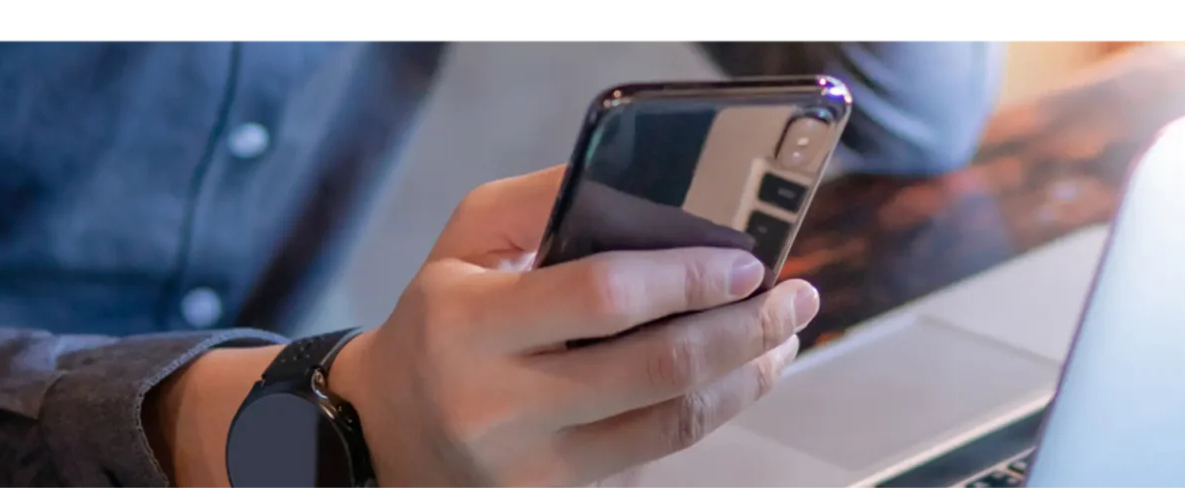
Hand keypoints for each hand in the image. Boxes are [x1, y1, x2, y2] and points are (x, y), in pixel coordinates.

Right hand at [334, 165, 818, 486]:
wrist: (390, 431)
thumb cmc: (443, 320)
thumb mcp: (466, 241)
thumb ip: (546, 200)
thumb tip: (649, 181)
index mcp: (467, 323)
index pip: (603, 296)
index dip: (688, 277)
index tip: (748, 262)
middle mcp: (496, 403)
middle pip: (656, 367)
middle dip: (744, 329)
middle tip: (794, 299)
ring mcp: (530, 465)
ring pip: (670, 423)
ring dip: (745, 378)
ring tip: (782, 339)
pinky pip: (654, 454)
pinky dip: (709, 413)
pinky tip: (737, 379)